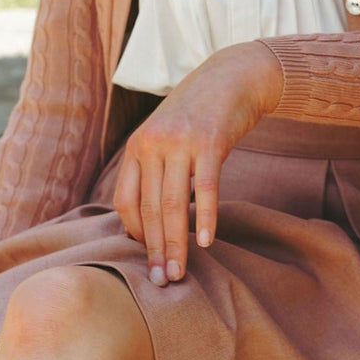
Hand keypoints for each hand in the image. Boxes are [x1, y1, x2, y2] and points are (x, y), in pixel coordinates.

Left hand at [112, 41, 283, 285]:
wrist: (232, 77)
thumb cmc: (201, 114)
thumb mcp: (167, 137)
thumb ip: (156, 169)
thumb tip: (152, 218)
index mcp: (137, 147)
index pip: (126, 202)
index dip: (135, 234)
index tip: (148, 258)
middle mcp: (153, 145)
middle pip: (149, 209)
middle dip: (154, 250)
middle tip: (162, 282)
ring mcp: (181, 143)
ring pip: (173, 204)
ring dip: (176, 244)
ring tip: (180, 272)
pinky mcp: (210, 142)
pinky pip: (206, 188)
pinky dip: (206, 217)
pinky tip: (208, 241)